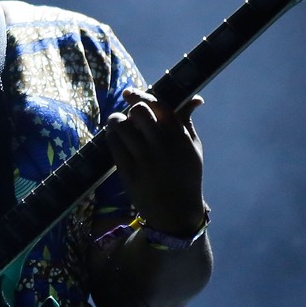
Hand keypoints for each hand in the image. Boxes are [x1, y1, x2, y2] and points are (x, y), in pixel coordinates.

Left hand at [104, 88, 205, 234]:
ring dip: (116, 121)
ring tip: (119, 126)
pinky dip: (112, 136)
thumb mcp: (193, 149)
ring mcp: (144, 159)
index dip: (141, 95)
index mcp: (179, 137)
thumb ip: (187, 122)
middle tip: (129, 117)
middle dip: (130, 109)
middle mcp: (162, 145)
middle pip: (138, 111)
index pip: (158, 105)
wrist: (176, 213)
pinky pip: (113, 144)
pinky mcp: (128, 172)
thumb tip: (194, 98)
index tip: (129, 93)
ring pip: (121, 125)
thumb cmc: (186, 176)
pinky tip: (116, 139)